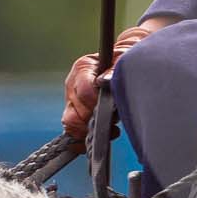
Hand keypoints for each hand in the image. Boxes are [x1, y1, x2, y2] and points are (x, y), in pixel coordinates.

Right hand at [61, 17, 172, 139]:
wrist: (124, 62)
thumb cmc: (126, 61)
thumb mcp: (124, 60)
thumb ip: (114, 70)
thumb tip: (105, 80)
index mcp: (83, 68)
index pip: (84, 94)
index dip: (98, 106)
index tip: (113, 110)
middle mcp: (73, 84)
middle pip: (74, 113)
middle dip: (94, 121)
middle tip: (113, 121)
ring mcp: (72, 99)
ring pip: (71, 123)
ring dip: (90, 130)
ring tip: (111, 128)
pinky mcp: (75, 112)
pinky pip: (72, 131)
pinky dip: (85, 137)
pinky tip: (104, 134)